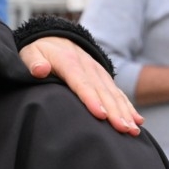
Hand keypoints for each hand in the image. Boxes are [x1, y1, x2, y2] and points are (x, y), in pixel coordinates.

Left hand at [20, 37, 142, 135]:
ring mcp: (98, 72)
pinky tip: (137, 121)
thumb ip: (34, 62)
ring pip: (113, 93)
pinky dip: (128, 106)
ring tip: (132, 129)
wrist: (54, 38)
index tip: (100, 115)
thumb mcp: (30, 53)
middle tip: (123, 129)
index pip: (81, 83)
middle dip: (114, 111)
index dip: (91, 99)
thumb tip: (39, 70)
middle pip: (102, 92)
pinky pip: (117, 92)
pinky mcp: (103, 77)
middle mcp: (87, 67)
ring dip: (124, 112)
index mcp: (68, 62)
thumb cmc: (39, 51)